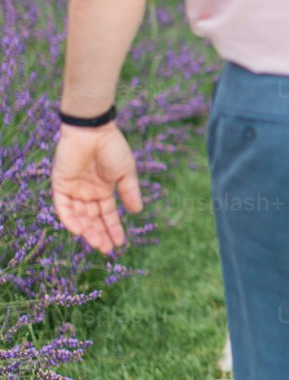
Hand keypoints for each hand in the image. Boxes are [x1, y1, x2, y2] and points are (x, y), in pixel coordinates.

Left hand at [51, 123, 143, 253]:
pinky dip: (70, 219)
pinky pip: (63, 207)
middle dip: (99, 234)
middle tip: (106, 249)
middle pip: (92, 219)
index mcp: (103, 189)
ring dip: (87, 230)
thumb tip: (137, 212)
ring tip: (97, 243)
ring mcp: (73, 189)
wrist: (93, 130)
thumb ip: (129, 192)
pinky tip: (80, 231)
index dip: (113, 228)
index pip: (107, 214)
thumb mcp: (126, 172)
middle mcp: (87, 192)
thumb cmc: (112, 147)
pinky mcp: (60, 184)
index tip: (120, 244)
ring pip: (78, 216)